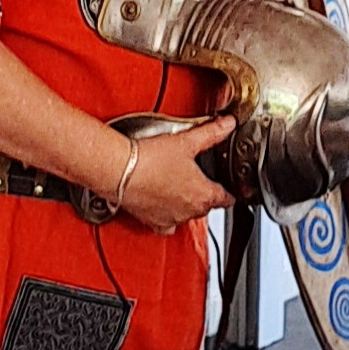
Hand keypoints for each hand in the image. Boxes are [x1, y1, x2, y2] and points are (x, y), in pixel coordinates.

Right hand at [115, 116, 236, 234]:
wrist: (118, 170)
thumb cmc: (150, 160)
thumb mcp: (187, 141)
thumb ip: (212, 133)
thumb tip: (228, 124)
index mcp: (204, 195)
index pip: (227, 199)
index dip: (230, 191)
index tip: (228, 187)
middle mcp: (190, 212)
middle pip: (207, 206)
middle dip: (206, 194)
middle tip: (199, 179)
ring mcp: (171, 219)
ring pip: (187, 215)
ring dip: (186, 204)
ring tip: (179, 187)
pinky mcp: (152, 222)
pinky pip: (166, 226)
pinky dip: (167, 216)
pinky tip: (163, 203)